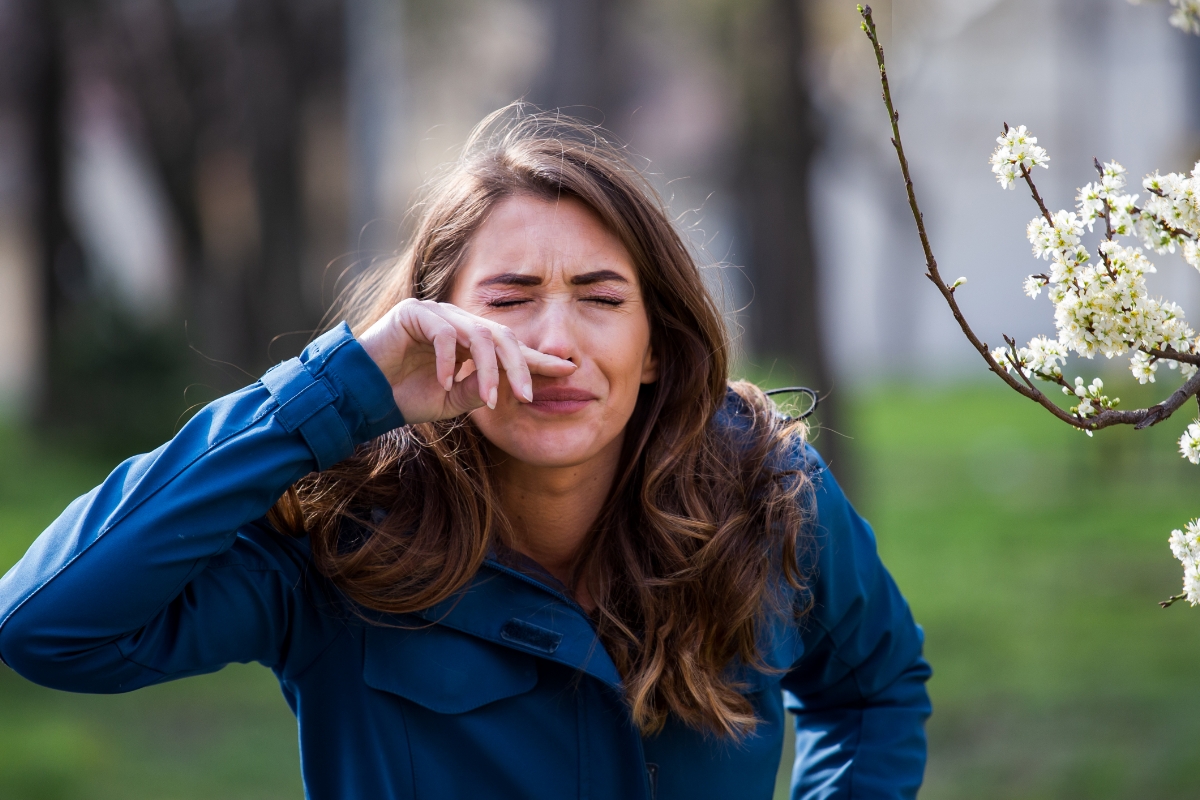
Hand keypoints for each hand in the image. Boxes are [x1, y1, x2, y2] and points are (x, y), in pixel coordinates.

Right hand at [356, 298, 576, 424]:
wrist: (362, 395)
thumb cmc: (406, 396)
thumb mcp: (454, 401)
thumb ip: (483, 390)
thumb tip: (514, 387)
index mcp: (471, 342)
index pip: (512, 347)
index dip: (538, 359)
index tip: (568, 371)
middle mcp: (459, 323)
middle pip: (503, 338)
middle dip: (519, 367)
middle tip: (528, 396)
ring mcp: (438, 314)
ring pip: (478, 336)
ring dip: (486, 370)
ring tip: (488, 400)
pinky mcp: (415, 312)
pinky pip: (444, 334)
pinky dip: (449, 361)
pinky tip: (445, 383)